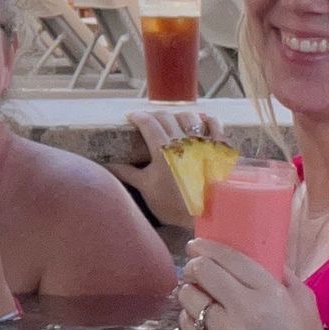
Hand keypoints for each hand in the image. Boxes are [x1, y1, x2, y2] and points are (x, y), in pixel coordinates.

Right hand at [107, 105, 221, 229]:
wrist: (209, 214)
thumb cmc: (175, 204)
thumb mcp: (147, 189)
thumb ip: (128, 173)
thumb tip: (109, 165)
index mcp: (162, 148)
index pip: (147, 122)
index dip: (138, 117)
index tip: (131, 117)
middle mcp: (182, 139)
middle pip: (166, 116)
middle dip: (154, 115)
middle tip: (149, 120)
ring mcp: (202, 141)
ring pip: (188, 116)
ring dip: (178, 115)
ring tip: (173, 120)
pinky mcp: (219, 146)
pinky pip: (214, 124)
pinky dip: (206, 119)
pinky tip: (202, 120)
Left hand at [178, 239, 322, 329]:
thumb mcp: (303, 300)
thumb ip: (283, 274)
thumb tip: (261, 252)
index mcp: (267, 292)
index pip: (228, 258)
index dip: (207, 247)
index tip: (197, 245)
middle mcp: (241, 309)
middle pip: (201, 272)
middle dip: (195, 265)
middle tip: (197, 267)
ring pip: (188, 296)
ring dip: (189, 290)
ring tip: (198, 292)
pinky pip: (186, 323)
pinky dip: (188, 315)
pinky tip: (198, 315)